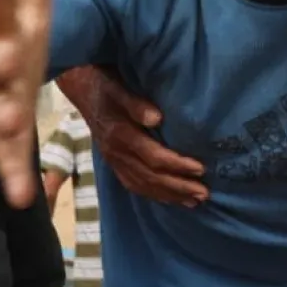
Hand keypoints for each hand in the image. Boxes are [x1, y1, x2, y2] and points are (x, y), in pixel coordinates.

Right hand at [56, 65, 207, 206]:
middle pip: (150, 176)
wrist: (82, 89)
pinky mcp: (113, 163)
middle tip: (204, 194)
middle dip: (178, 187)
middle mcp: (116, 153)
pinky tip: (170, 198)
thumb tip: (157, 118)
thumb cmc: (105, 85)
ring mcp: (113, 160)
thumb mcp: (118, 88)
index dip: (177, 165)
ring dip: (169, 195)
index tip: (201, 169)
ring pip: (142, 185)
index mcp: (120, 135)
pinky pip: (133, 184)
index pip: (153, 157)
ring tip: (193, 201)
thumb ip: (136, 104)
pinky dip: (153, 194)